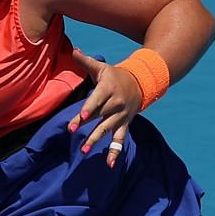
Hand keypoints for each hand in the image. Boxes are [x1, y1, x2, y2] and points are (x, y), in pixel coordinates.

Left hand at [66, 48, 142, 165]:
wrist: (141, 83)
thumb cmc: (115, 75)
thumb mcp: (102, 67)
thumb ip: (86, 61)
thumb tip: (74, 50)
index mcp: (108, 89)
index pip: (96, 100)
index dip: (87, 110)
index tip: (80, 118)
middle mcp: (116, 103)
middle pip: (99, 116)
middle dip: (87, 125)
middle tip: (73, 132)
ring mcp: (121, 115)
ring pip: (108, 129)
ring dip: (96, 140)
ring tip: (83, 151)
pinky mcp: (125, 124)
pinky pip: (120, 140)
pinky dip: (115, 152)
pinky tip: (109, 165)